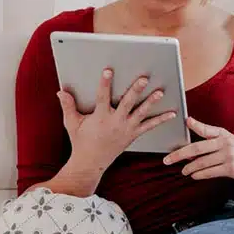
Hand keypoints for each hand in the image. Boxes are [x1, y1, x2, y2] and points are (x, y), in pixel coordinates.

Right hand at [56, 68, 176, 169]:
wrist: (91, 162)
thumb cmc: (81, 141)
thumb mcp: (72, 124)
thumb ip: (68, 106)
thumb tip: (60, 91)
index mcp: (100, 117)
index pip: (102, 96)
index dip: (105, 83)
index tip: (108, 70)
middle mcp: (115, 122)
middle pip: (127, 103)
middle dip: (135, 90)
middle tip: (144, 78)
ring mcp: (126, 129)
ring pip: (141, 113)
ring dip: (151, 102)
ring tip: (160, 91)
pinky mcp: (133, 135)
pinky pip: (150, 126)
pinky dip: (161, 120)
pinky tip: (172, 113)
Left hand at [163, 117, 233, 180]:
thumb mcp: (227, 138)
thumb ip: (209, 134)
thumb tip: (190, 129)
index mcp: (223, 134)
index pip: (207, 129)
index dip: (196, 125)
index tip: (186, 121)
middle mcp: (226, 143)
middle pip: (198, 148)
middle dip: (180, 154)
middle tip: (167, 160)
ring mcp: (229, 156)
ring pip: (202, 163)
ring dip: (189, 168)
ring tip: (183, 170)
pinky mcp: (231, 169)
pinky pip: (210, 172)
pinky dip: (199, 175)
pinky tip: (194, 175)